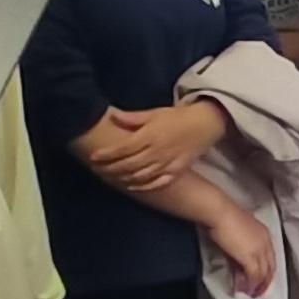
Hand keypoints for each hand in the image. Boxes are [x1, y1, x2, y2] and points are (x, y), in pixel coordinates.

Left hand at [90, 100, 222, 191]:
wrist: (205, 124)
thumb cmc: (177, 117)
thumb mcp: (155, 113)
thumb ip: (133, 117)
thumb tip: (112, 116)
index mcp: (151, 135)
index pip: (123, 148)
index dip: (107, 154)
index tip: (94, 157)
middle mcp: (158, 151)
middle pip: (129, 165)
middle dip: (110, 168)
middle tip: (96, 169)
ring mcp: (168, 163)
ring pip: (140, 176)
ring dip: (123, 178)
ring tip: (110, 177)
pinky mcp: (177, 171)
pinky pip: (158, 182)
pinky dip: (143, 186)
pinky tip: (131, 185)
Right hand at [205, 203, 275, 296]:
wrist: (219, 212)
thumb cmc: (223, 217)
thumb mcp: (237, 233)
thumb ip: (241, 249)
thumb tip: (238, 264)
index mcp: (264, 234)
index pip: (270, 257)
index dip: (266, 270)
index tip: (260, 279)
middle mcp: (265, 243)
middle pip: (270, 267)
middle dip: (265, 282)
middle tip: (257, 292)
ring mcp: (259, 250)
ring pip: (263, 273)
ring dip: (257, 286)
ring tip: (250, 294)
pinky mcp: (250, 258)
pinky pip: (253, 276)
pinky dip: (249, 284)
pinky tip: (243, 289)